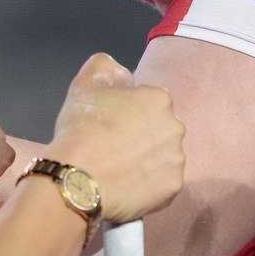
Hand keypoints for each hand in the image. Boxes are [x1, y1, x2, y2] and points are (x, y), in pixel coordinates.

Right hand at [44, 53, 184, 223]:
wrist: (77, 181)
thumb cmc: (81, 130)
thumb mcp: (84, 83)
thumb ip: (106, 67)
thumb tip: (123, 76)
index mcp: (159, 99)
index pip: (148, 102)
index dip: (128, 113)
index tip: (110, 126)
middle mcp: (176, 127)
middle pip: (160, 130)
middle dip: (142, 136)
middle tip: (114, 148)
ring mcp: (177, 160)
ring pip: (163, 157)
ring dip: (147, 161)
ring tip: (119, 169)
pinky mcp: (172, 188)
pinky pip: (162, 183)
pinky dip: (148, 185)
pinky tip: (126, 185)